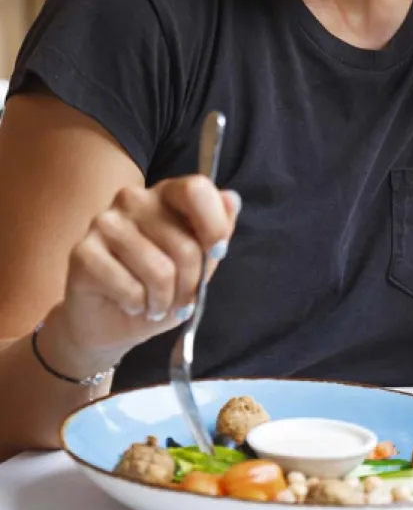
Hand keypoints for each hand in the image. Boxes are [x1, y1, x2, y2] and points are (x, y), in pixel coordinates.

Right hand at [51, 177, 238, 369]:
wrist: (109, 320)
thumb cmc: (160, 286)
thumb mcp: (199, 261)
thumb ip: (218, 229)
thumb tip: (232, 199)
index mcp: (166, 193)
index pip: (196, 189)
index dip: (214, 225)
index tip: (217, 254)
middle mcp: (134, 199)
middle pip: (185, 244)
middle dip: (190, 284)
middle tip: (182, 301)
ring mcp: (105, 222)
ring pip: (159, 270)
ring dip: (164, 300)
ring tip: (157, 304)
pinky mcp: (83, 252)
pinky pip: (129, 287)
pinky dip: (138, 305)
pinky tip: (132, 304)